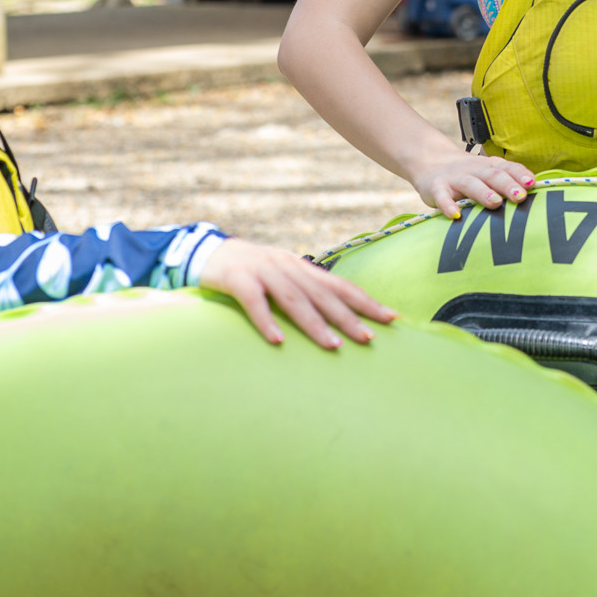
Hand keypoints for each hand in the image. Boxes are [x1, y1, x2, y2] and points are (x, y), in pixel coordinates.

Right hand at [195, 238, 396, 348]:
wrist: (206, 252)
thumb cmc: (250, 272)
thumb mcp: (282, 276)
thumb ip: (305, 290)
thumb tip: (337, 312)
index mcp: (301, 267)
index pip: (339, 285)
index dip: (365, 301)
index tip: (390, 318)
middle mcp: (287, 266)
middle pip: (322, 294)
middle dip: (348, 316)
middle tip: (369, 337)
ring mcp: (262, 271)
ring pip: (293, 299)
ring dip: (314, 323)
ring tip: (332, 345)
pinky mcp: (237, 279)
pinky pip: (254, 301)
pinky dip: (267, 320)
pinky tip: (277, 340)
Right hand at [406, 150, 533, 219]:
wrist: (430, 160)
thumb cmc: (468, 175)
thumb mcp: (487, 174)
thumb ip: (506, 183)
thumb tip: (536, 200)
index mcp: (489, 166)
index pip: (507, 168)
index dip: (520, 174)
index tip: (532, 184)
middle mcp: (474, 170)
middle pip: (493, 175)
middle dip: (507, 185)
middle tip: (520, 197)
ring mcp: (455, 178)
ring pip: (470, 184)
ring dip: (483, 192)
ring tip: (495, 202)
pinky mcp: (436, 188)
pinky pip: (442, 197)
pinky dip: (447, 205)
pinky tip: (454, 215)